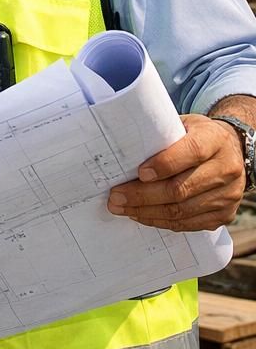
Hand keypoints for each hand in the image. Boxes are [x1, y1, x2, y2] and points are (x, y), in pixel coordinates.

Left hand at [107, 113, 245, 231]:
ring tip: (123, 208)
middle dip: (143, 195)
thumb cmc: (197, 136)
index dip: (164, 165)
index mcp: (215, 140)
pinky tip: (142, 215)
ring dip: (147, 212)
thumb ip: (162, 136)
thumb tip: (124, 151)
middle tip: (116, 197)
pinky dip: (162, 221)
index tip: (139, 173)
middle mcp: (226, 168)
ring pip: (182, 210)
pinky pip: (189, 224)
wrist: (232, 151)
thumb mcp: (184, 125)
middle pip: (181, 188)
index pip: (192, 152)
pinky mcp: (225, 214)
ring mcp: (228, 195)